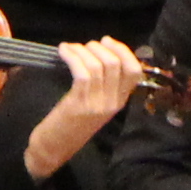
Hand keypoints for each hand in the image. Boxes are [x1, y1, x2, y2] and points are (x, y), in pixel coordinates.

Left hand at [22, 36, 146, 178]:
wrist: (54, 147)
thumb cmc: (71, 123)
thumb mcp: (95, 105)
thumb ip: (103, 85)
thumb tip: (99, 54)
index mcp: (119, 102)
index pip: (135, 72)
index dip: (124, 51)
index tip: (107, 41)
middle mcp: (112, 102)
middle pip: (116, 64)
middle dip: (99, 47)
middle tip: (85, 46)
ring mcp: (97, 103)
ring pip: (98, 65)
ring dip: (83, 50)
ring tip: (71, 48)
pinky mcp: (79, 103)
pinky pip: (81, 72)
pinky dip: (72, 56)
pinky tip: (63, 51)